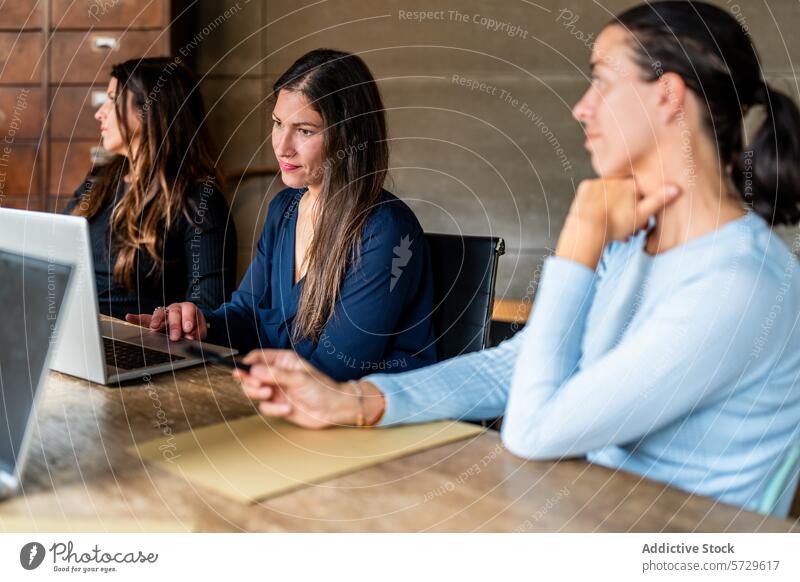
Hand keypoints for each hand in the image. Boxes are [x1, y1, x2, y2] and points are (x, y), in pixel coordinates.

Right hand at [124, 302, 207, 340]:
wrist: (191, 324)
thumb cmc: (195, 327)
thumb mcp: (200, 330)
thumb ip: (197, 333)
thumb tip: (191, 338)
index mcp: (188, 308)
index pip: (189, 310)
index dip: (188, 318)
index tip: (188, 329)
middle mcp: (176, 308)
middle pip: (174, 312)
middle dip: (174, 325)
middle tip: (175, 337)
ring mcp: (165, 313)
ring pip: (160, 313)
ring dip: (157, 320)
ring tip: (154, 328)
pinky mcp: (155, 320)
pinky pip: (145, 318)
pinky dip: (137, 318)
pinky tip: (129, 317)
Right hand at [234, 350, 384, 428]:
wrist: (333, 410)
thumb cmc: (321, 389)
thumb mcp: (298, 378)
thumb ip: (275, 374)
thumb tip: (253, 370)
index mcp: (283, 361)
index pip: (258, 357)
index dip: (247, 363)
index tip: (240, 370)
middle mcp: (277, 374)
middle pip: (251, 375)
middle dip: (251, 382)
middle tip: (259, 387)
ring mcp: (276, 390)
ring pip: (254, 392)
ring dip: (259, 395)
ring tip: (271, 395)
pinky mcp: (277, 405)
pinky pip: (264, 407)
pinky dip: (273, 409)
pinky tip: (287, 409)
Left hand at [556, 178, 680, 268]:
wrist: (587, 229)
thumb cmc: (616, 224)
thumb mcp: (642, 214)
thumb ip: (659, 200)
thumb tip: (677, 188)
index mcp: (631, 183)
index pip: (641, 193)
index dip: (643, 210)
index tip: (642, 226)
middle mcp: (616, 178)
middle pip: (626, 195)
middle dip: (629, 214)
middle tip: (628, 232)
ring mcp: (599, 182)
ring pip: (611, 196)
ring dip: (614, 212)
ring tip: (614, 231)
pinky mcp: (585, 188)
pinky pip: (595, 195)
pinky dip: (599, 206)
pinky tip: (599, 218)